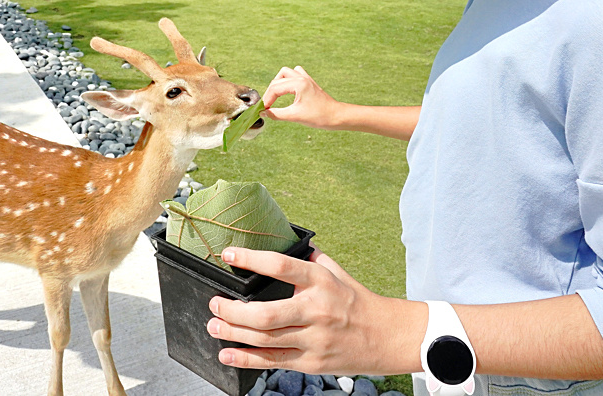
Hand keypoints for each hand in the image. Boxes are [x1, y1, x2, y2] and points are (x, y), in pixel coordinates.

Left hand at [207, 246, 422, 375]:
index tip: (228, 254)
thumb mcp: (337, 273)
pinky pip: (272, 361)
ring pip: (265, 339)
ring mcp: (314, 339)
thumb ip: (310, 259)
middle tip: (215, 302)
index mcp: (321, 282)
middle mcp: (316, 310)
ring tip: (214, 325)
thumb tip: (286, 240)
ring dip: (233, 332)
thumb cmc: (358, 301)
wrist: (388, 337)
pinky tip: (227, 354)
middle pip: (265, 314)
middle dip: (232, 309)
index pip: (281, 266)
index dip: (251, 258)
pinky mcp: (311, 363)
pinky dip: (245, 359)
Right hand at [262, 66, 343, 129]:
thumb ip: (277, 114)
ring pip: (286, 73)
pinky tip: (288, 91)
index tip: (263, 109)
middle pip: (278, 80)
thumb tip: (264, 113)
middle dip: (271, 92)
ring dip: (278, 82)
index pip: (275, 88)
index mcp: (298, 84)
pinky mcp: (309, 82)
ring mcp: (306, 79)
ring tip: (276, 95)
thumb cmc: (319, 116)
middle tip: (268, 105)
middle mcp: (302, 78)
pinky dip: (288, 80)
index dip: (267, 99)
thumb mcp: (295, 116)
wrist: (336, 116)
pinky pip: (295, 74)